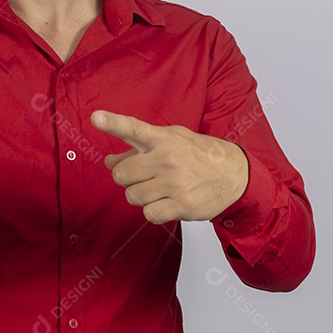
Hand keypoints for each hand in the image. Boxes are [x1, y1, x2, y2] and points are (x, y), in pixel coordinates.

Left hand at [91, 110, 248, 223]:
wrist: (237, 175)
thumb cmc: (199, 156)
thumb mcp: (172, 141)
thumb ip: (138, 148)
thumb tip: (109, 161)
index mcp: (164, 138)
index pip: (133, 129)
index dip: (113, 123)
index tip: (96, 118)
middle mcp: (168, 158)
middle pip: (122, 174)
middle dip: (127, 178)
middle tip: (144, 176)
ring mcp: (176, 182)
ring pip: (132, 196)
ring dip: (141, 196)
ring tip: (160, 189)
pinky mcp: (183, 205)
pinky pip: (149, 214)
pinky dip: (154, 211)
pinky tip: (167, 202)